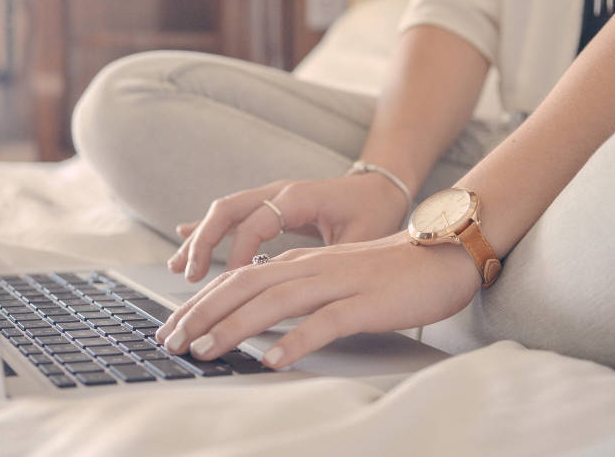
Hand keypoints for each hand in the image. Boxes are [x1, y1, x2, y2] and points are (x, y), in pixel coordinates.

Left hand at [155, 232, 482, 368]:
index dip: (200, 303)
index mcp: (301, 264)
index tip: (172, 328)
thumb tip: (257, 314)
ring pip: (274, 302)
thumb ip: (297, 289)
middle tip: (170, 342)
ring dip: (234, 327)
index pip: (237, 279)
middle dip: (201, 314)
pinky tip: (272, 360)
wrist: (444, 254)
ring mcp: (338, 283)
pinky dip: (295, 341)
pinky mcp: (366, 303)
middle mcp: (312, 269)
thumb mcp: (333, 276)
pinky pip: (325, 322)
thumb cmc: (389, 272)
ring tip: (204, 351)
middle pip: (244, 287)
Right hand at [169, 173, 409, 281]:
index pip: (257, 223)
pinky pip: (232, 215)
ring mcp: (271, 196)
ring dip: (199, 239)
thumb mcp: (361, 237)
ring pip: (224, 212)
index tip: (231, 282)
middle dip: (204, 242)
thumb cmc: (374, 212)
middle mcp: (279, 191)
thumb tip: (303, 287)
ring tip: (178, 268)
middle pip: (228, 210)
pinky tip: (184, 240)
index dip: (240, 253)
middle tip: (190, 276)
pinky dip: (208, 229)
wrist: (381, 186)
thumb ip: (332, 257)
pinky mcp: (269, 205)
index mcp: (300, 197)